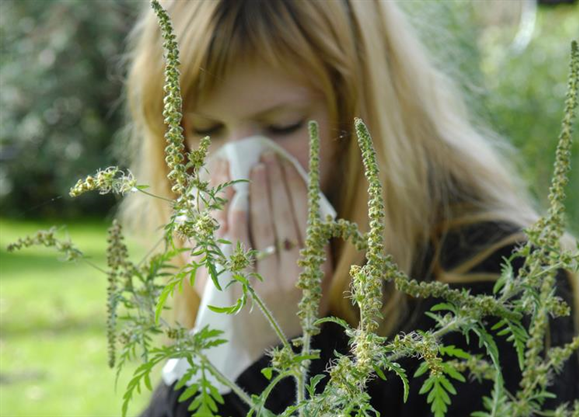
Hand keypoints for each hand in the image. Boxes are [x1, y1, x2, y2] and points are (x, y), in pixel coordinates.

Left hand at [193, 152, 333, 354]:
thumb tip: (306, 204)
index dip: (296, 189)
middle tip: (267, 159)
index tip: (287, 165)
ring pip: (263, 230)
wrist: (279, 351)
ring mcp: (268, 283)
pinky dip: (238, 225)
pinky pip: (240, 252)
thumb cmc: (301, 309)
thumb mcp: (319, 280)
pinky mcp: (244, 293)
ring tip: (254, 171)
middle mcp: (295, 274)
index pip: (306, 218)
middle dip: (275, 185)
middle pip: (283, 218)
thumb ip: (315, 246)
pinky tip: (237, 203)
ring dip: (258, 196)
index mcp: (317, 268)